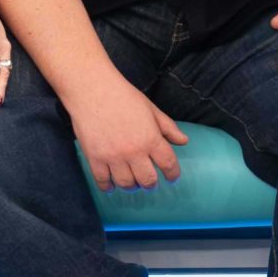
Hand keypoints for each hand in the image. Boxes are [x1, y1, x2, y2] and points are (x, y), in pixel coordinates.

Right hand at [67, 78, 189, 190]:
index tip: (172, 177)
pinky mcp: (95, 158)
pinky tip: (111, 185)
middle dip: (151, 183)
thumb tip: (184, 141)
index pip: (168, 163)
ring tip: (131, 182)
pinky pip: (103, 181)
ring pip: (126, 184)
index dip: (173, 174)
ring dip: (131, 186)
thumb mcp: (151, 109)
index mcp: (151, 138)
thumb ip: (168, 127)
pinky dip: (108, 186)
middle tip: (149, 181)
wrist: (93, 90)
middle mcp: (134, 151)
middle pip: (147, 180)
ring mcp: (113, 156)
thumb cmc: (123, 96)